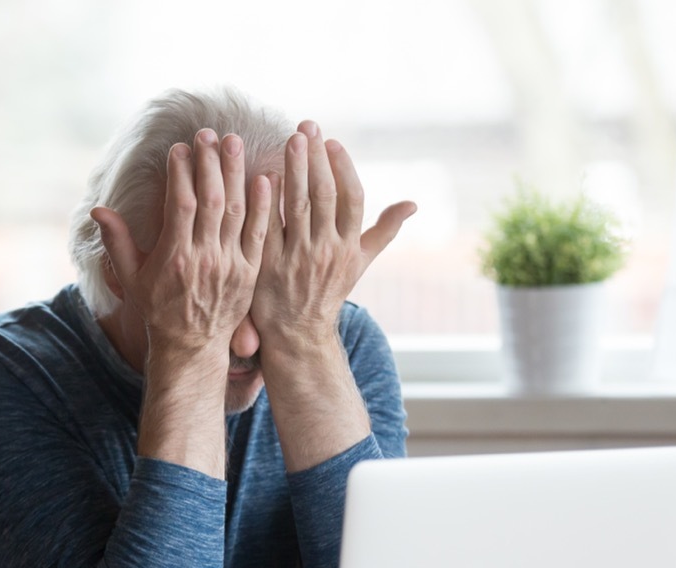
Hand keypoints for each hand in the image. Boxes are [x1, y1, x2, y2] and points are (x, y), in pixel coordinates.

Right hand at [91, 129, 271, 355]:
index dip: (182, 173)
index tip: (181, 147)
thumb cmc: (158, 310)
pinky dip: (263, 205)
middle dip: (210, 163)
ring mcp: (231, 266)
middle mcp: (205, 259)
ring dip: (237, 174)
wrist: (192, 347)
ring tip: (234, 143)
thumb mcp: (132, 279)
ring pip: (237, 211)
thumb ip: (117, 242)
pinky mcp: (250, 273)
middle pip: (211, 200)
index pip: (182, 204)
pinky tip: (264, 178)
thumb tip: (97, 210)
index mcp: (174, 257)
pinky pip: (259, 233)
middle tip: (210, 133)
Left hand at [253, 120, 415, 348]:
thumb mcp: (360, 263)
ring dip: (293, 169)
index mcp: (349, 246)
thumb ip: (384, 230)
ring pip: (297, 206)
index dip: (343, 167)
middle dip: (316, 158)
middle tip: (306, 127)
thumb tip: (413, 204)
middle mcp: (326, 250)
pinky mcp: (268, 266)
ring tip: (289, 140)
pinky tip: (261, 175)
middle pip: (324, 195)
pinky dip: (266, 201)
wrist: (299, 334)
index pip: (352, 198)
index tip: (332, 141)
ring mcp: (297, 258)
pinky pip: (267, 227)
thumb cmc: (329, 292)